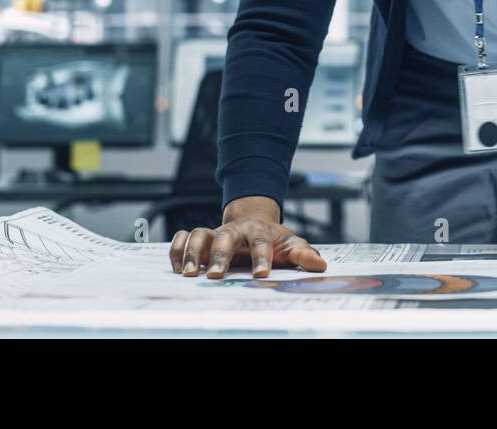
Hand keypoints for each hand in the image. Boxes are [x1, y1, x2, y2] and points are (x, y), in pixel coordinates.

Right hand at [168, 195, 327, 278]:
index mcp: (259, 231)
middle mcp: (234, 230)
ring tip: (188, 274)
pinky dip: (175, 250)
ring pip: (198, 234)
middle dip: (219, 256)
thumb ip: (303, 254)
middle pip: (225, 237)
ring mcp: (215, 233)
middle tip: (215, 276)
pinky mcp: (200, 239)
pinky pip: (181, 238)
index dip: (262, 258)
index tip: (262, 275)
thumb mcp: (291, 244)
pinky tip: (175, 268)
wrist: (254, 221)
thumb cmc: (273, 239)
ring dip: (191, 252)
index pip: (262, 242)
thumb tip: (320, 265)